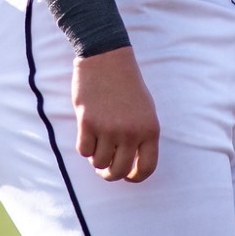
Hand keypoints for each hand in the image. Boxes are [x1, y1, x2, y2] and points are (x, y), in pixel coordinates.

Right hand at [72, 48, 160, 181]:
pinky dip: (84, 147)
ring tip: (97, 144)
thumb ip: (142, 136)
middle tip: (105, 168)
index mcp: (150, 130)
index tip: (127, 176)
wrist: (106, 58)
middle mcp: (131, 132)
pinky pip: (84, 151)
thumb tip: (131, 165)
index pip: (146, 168)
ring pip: (99, 163)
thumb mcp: (146, 110)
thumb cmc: (127, 84)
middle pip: (119, 171)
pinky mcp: (88, 122)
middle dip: (110, 174)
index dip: (135, 178)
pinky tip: (87, 134)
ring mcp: (109, 128)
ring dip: (96, 158)